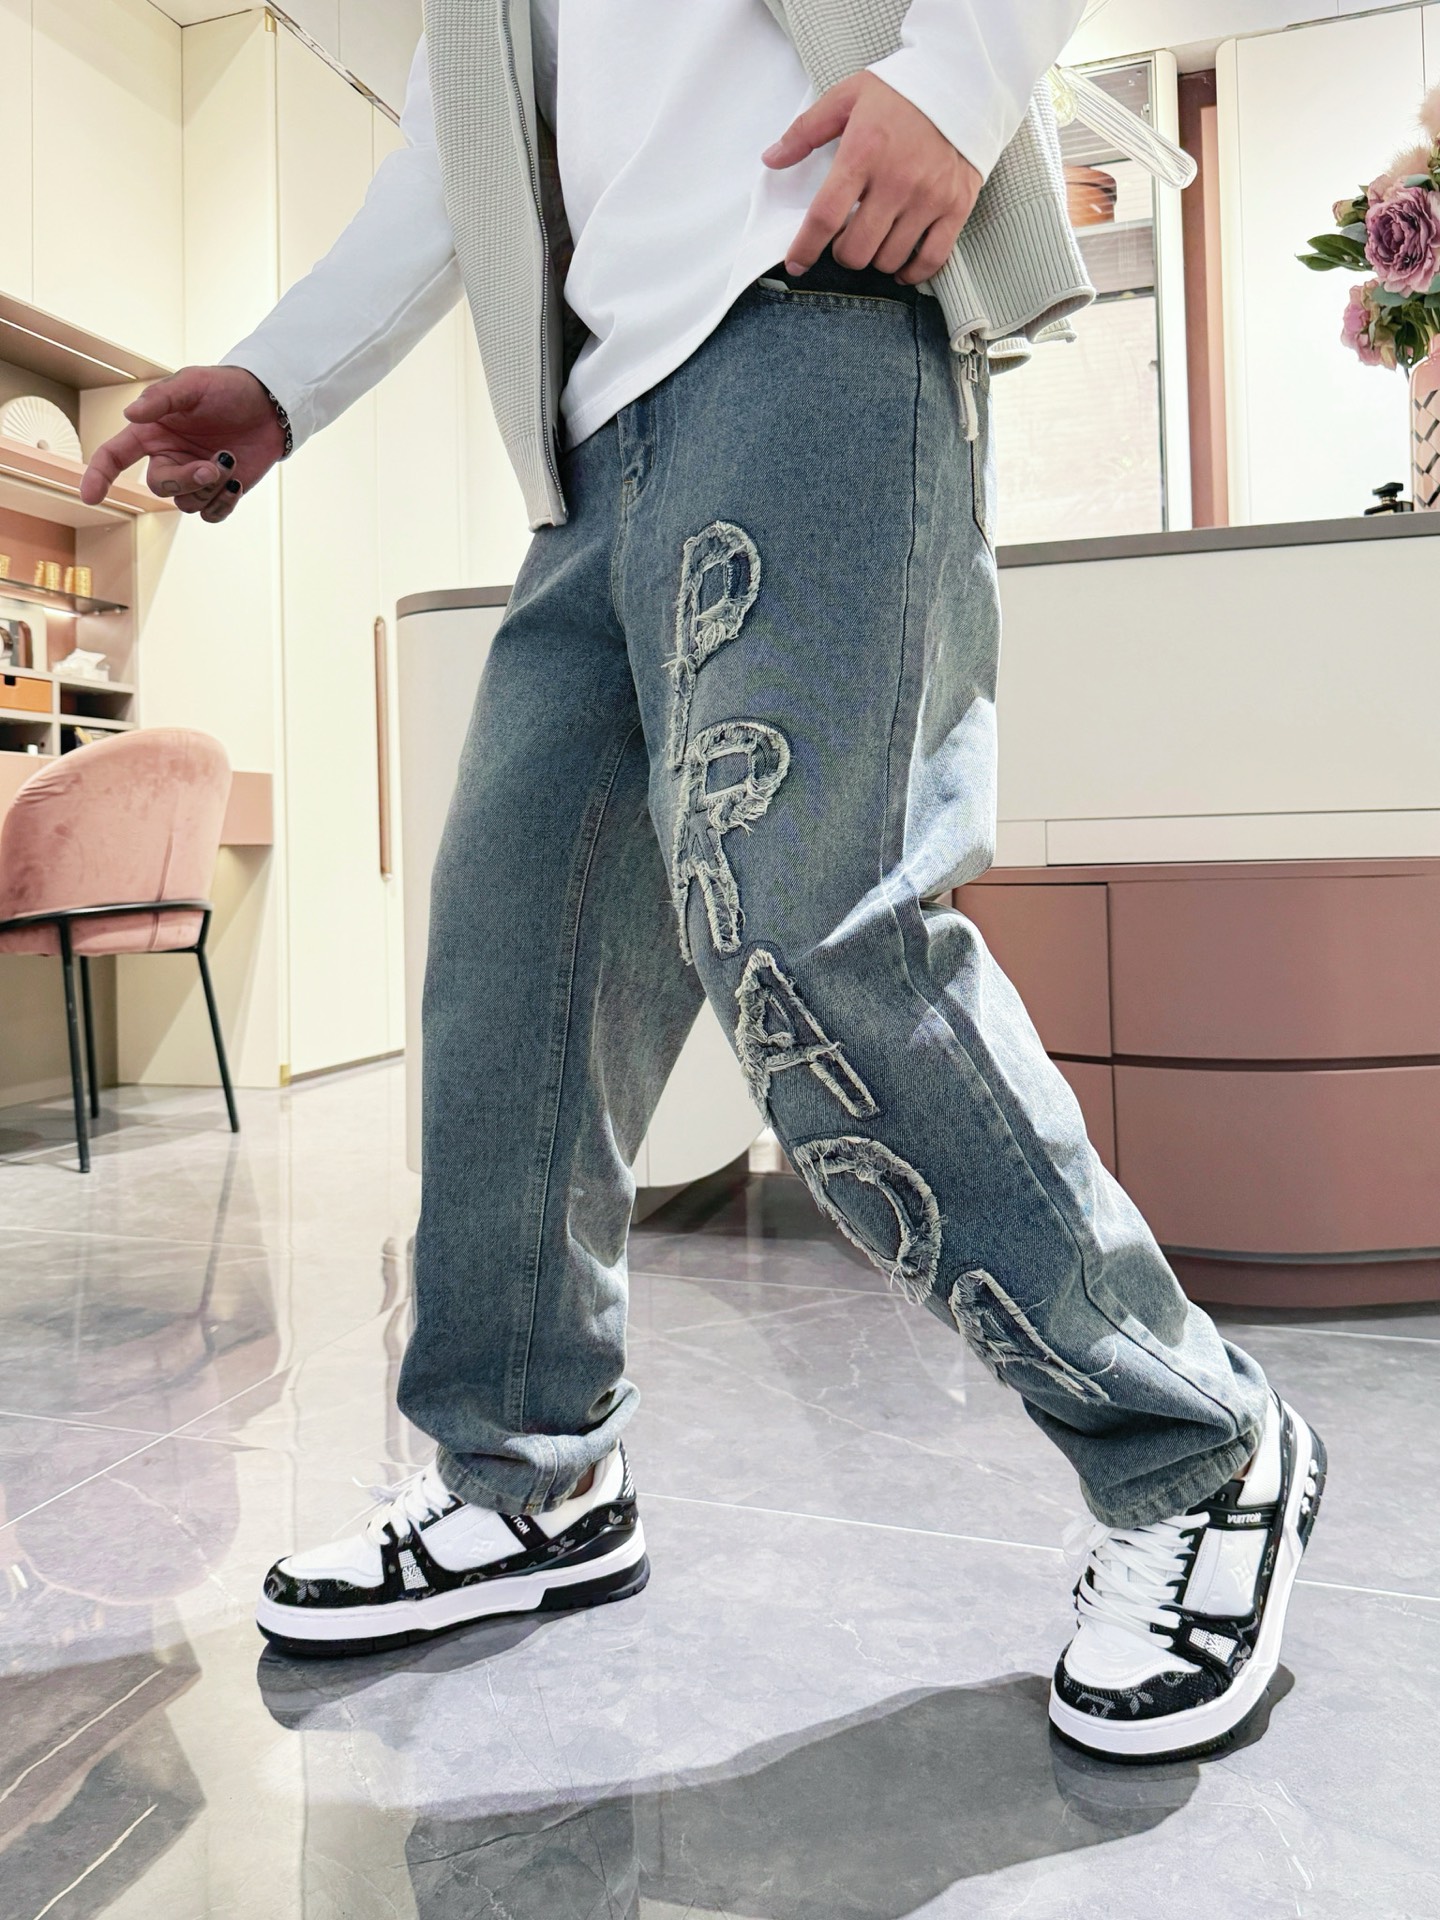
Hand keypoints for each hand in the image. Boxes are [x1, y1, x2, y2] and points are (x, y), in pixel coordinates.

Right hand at [80, 366, 286, 521]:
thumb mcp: (192, 384)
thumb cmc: (226, 388)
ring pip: (186, 504)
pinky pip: (210, 514)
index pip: (114, 456)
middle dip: (185, 481)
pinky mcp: (219, 491)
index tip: (91, 496)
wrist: (269, 405)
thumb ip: (161, 399)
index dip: (99, 476)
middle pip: (158, 486)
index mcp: (152, 433)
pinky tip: (236, 483)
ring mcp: (193, 477)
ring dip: (209, 488)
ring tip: (229, 461)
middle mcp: (168, 457)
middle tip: (212, 467)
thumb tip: (130, 415)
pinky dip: (223, 504)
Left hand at [763, 71, 980, 285]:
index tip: (796, 263)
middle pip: (856, 249)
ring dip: (874, 259)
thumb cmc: (902, 91)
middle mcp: (896, 180)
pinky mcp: (955, 207)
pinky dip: (912, 272)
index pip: (825, 217)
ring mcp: (928, 197)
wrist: (962, 81)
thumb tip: (772, 158)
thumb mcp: (848, 97)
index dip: (805, 248)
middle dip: (842, 253)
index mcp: (863, 153)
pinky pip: (931, 260)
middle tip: (845, 238)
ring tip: (875, 239)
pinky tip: (901, 264)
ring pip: (889, 260)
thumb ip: (806, 130)